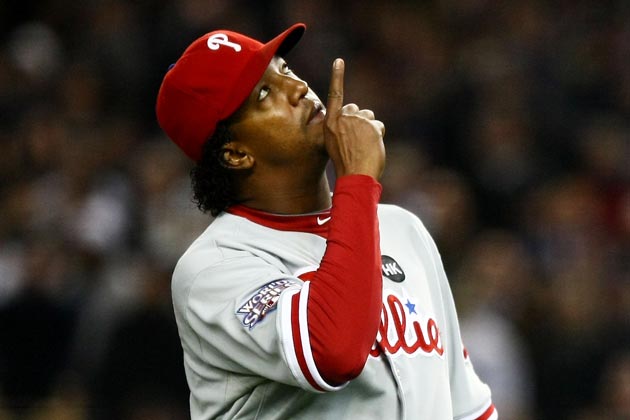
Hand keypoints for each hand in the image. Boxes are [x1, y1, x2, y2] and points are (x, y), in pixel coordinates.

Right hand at [324, 58, 385, 179]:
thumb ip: (342, 128)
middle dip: (360, 122)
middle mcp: (342, 118)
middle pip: (356, 110)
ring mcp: (357, 120)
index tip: (339, 61)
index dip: (337, 77)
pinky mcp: (370, 125)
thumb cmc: (346, 164)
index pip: (335, 95)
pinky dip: (378, 136)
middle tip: (357, 143)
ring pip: (369, 118)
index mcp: (330, 123)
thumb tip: (357, 118)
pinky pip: (378, 126)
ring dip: (370, 129)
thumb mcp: (335, 144)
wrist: (355, 176)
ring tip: (364, 147)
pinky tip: (372, 148)